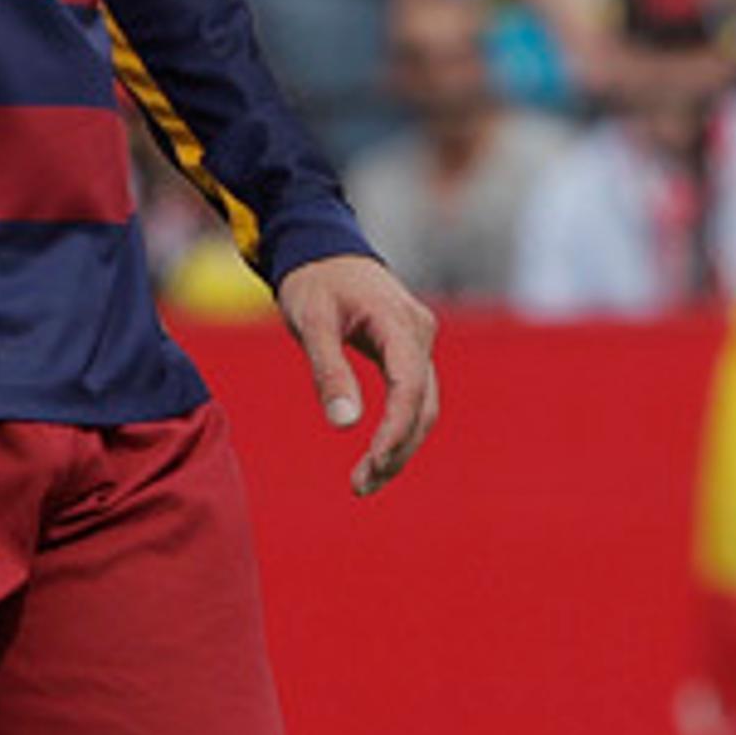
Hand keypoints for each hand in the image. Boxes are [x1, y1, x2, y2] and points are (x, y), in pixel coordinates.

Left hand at [278, 255, 439, 496]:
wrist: (322, 249)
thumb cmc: (314, 282)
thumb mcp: (312, 322)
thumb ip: (329, 370)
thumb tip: (345, 425)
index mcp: (399, 322)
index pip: (410, 385)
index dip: (396, 429)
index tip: (373, 463)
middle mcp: (419, 333)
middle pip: (423, 404)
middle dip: (397, 450)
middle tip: (361, 486)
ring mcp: (418, 343)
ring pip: (423, 406)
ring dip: (399, 447)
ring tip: (364, 482)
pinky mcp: (409, 352)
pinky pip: (414, 398)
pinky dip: (398, 430)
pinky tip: (375, 456)